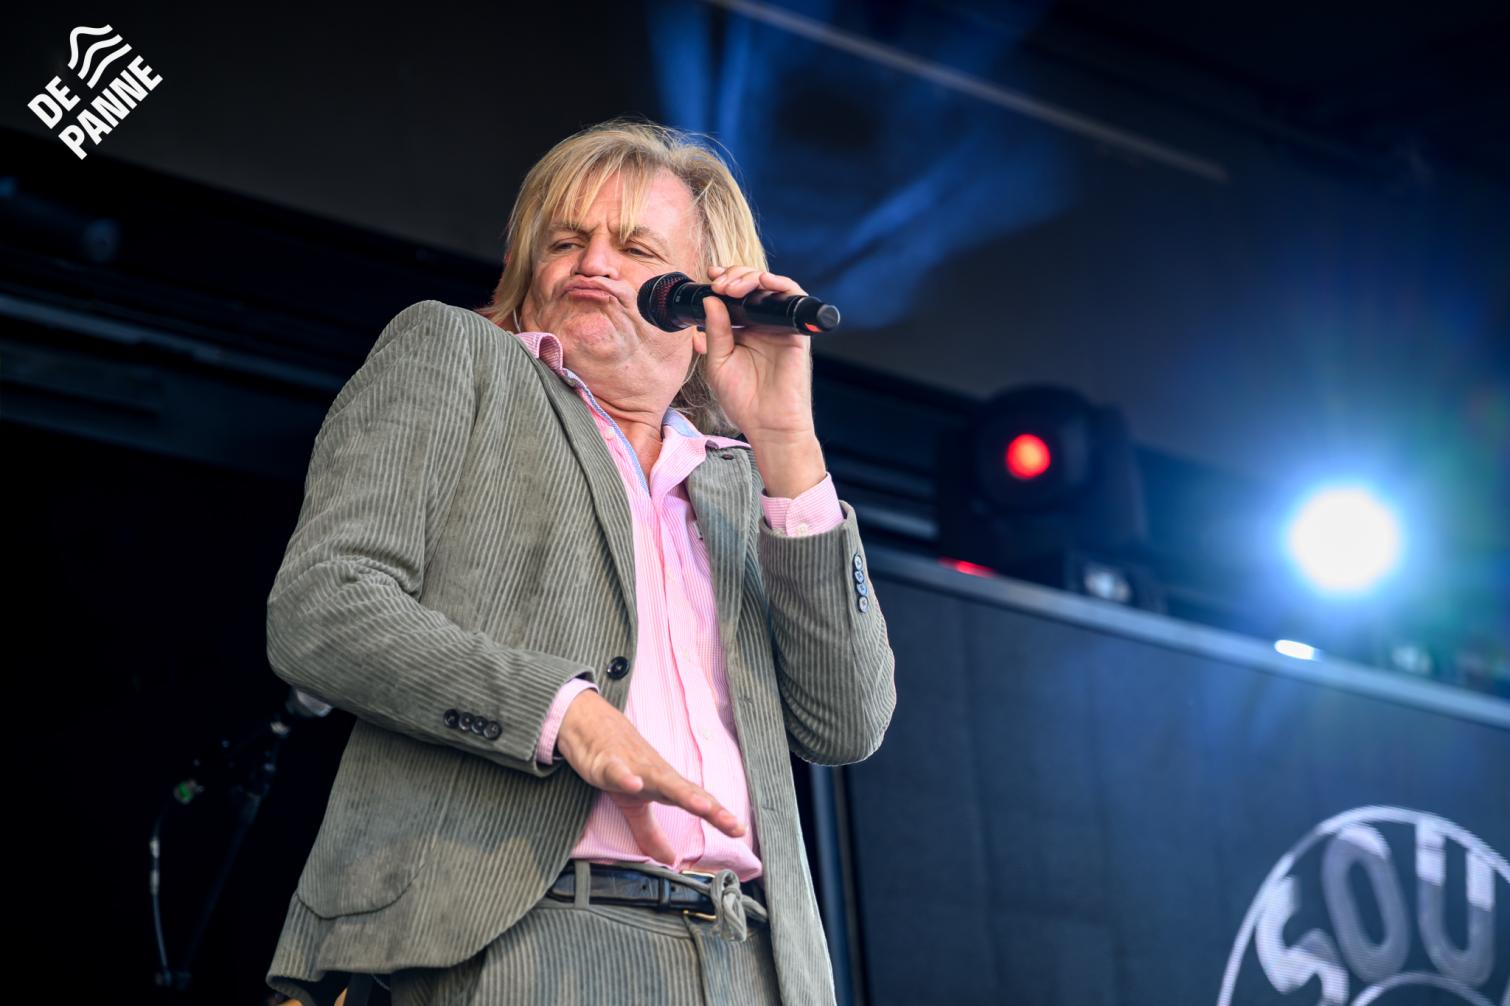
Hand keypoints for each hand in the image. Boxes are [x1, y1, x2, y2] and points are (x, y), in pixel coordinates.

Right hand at [556, 689, 745, 863]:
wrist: (589, 722)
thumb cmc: (618, 760)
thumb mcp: (633, 804)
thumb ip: (651, 833)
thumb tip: (669, 860)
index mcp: (665, 785)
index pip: (696, 801)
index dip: (718, 816)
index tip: (739, 830)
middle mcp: (656, 774)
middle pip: (687, 791)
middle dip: (710, 807)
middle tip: (732, 824)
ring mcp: (634, 766)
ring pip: (660, 780)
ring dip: (682, 793)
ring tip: (701, 807)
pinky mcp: (608, 762)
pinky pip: (618, 771)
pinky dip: (626, 777)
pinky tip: (634, 784)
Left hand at [689, 265, 816, 443]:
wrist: (767, 424)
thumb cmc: (743, 400)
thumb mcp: (718, 362)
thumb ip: (715, 331)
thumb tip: (711, 300)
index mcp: (743, 330)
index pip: (736, 295)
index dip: (724, 280)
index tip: (710, 278)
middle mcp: (762, 325)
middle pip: (753, 285)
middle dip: (735, 276)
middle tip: (719, 283)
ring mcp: (780, 326)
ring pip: (772, 286)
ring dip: (752, 277)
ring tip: (733, 286)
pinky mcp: (796, 331)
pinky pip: (794, 298)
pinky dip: (780, 284)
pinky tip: (764, 282)